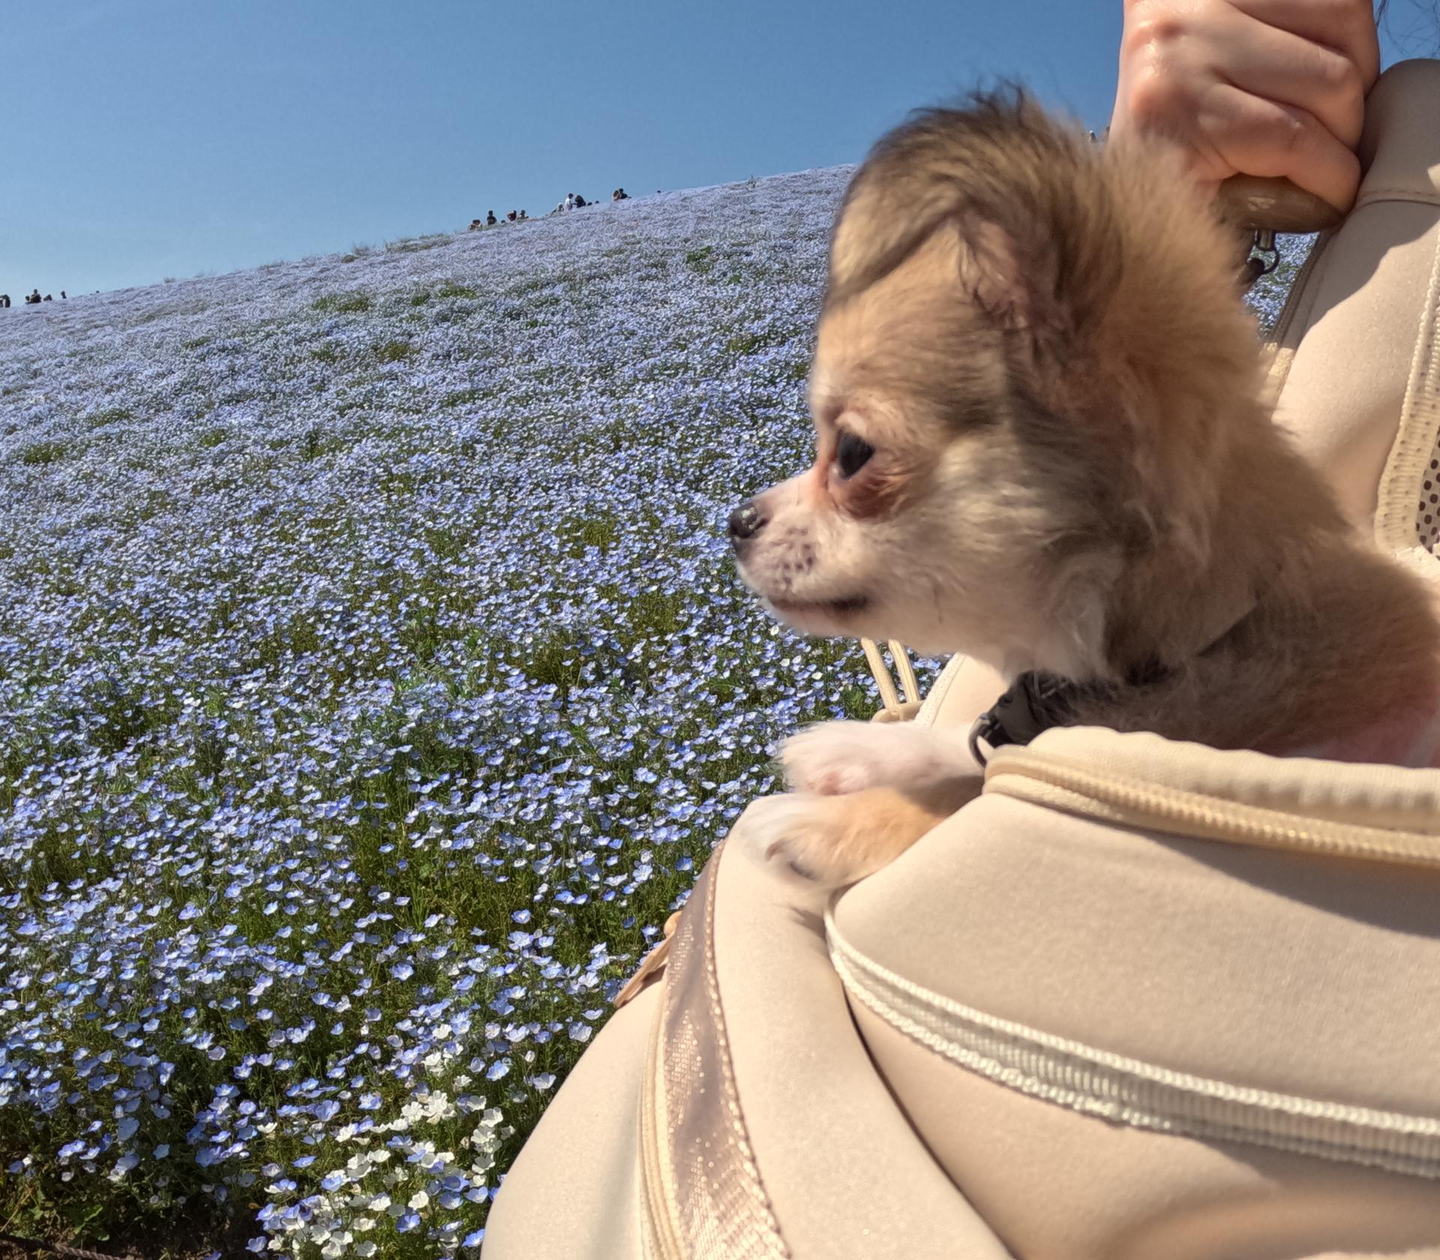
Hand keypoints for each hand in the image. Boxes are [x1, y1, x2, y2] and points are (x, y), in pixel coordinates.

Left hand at [1110, 0, 1378, 212]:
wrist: (1142, 64)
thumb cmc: (1160, 141)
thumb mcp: (1174, 190)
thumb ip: (1225, 212)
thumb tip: (1297, 231)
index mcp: (1166, 108)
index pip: (1289, 140)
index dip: (1332, 178)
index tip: (1338, 197)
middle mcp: (1186, 42)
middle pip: (1330, 88)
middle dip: (1345, 136)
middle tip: (1332, 158)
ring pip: (1346, 44)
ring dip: (1355, 88)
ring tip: (1328, 116)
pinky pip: (1342, 9)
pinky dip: (1350, 47)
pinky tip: (1325, 71)